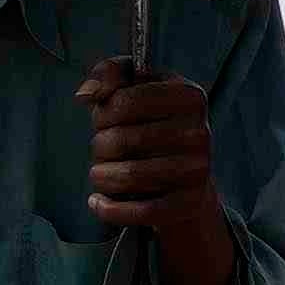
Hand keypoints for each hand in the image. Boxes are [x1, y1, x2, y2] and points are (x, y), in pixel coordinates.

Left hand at [81, 66, 212, 230]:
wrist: (185, 168)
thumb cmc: (151, 120)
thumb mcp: (134, 85)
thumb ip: (108, 73)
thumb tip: (85, 95)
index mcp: (189, 95)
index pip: (126, 101)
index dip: (102, 113)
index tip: (103, 120)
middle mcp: (200, 132)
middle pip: (123, 140)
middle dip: (99, 146)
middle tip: (101, 149)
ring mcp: (198, 169)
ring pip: (129, 176)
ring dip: (101, 176)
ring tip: (100, 173)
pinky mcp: (190, 203)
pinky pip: (142, 211)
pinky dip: (110, 210)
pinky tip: (97, 202)